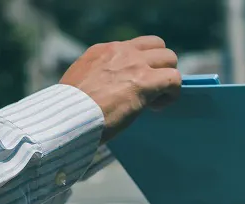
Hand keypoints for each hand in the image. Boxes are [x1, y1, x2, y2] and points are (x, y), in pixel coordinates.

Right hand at [60, 36, 181, 142]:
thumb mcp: (80, 82)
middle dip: (159, 67)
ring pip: (170, 58)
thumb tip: (107, 90)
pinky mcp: (146, 81)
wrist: (70, 116)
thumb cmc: (71, 109)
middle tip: (150, 90)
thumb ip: (97, 78)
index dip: (141, 64)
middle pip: (158, 46)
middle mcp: (121, 51)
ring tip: (155, 100)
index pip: (134, 46)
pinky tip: (156, 108)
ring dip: (167, 79)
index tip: (133, 85)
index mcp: (103, 51)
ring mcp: (135, 64)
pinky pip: (174, 79)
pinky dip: (171, 94)